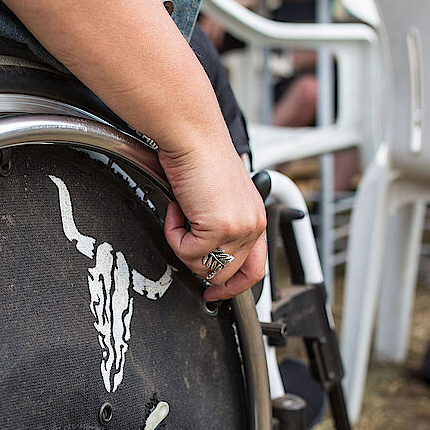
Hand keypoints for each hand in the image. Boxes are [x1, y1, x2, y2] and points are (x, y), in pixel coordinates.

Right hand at [160, 138, 266, 300]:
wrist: (193, 137)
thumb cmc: (199, 156)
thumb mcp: (216, 197)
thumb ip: (219, 226)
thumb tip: (200, 252)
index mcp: (255, 218)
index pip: (256, 269)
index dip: (234, 287)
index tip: (215, 293)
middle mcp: (253, 225)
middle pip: (225, 273)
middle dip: (197, 261)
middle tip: (182, 241)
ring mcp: (238, 229)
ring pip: (204, 267)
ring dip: (183, 244)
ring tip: (180, 214)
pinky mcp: (219, 228)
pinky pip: (186, 251)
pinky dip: (174, 232)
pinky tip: (177, 208)